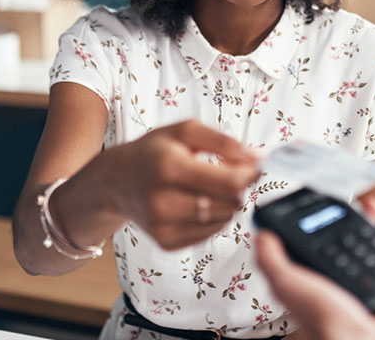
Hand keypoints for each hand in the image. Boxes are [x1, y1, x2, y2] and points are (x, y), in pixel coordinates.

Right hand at [69, 120, 258, 250]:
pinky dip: (212, 220)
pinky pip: (209, 234)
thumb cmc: (153, 152)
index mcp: (169, 166)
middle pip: (230, 203)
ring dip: (225, 204)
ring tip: (207, 188)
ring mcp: (162, 225)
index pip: (230, 182)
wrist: (115, 180)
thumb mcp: (184, 132)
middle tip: (223, 175)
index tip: (253, 167)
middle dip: (236, 188)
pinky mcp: (165, 242)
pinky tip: (197, 204)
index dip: (250, 175)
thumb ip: (224, 142)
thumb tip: (259, 159)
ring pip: (223, 220)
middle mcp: (162, 200)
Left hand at [255, 198, 374, 339]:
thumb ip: (272, 260)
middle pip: (357, 249)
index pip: (326, 246)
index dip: (334, 224)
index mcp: (318, 283)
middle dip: (365, 224)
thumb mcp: (287, 283)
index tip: (341, 206)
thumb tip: (263, 235)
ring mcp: (368, 299)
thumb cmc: (321, 319)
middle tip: (371, 208)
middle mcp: (342, 291)